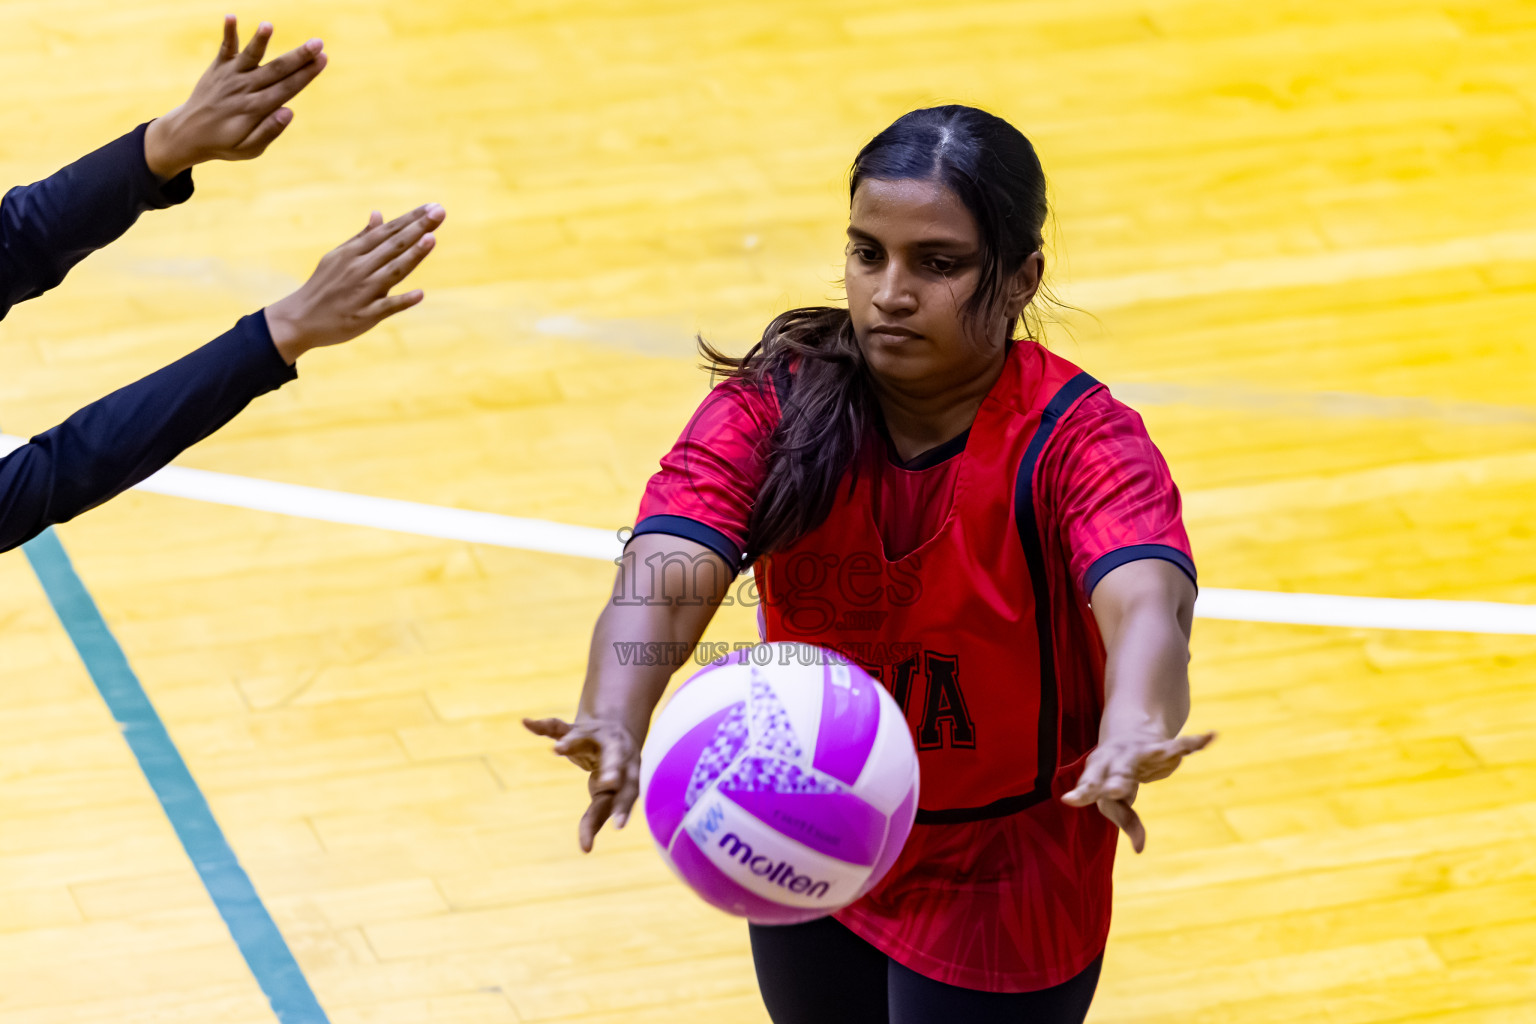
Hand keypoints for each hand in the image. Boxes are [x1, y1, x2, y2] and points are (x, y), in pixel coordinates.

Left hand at [143, 15, 326, 179]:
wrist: (187, 133)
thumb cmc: (225, 143)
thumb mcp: (249, 149)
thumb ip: (268, 131)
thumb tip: (289, 111)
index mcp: (255, 110)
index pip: (287, 88)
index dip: (306, 74)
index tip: (323, 60)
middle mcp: (243, 89)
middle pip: (276, 70)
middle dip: (299, 57)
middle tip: (318, 43)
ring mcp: (229, 76)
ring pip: (250, 56)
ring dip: (260, 40)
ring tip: (268, 25)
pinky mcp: (218, 68)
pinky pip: (224, 49)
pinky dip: (228, 33)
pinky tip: (230, 17)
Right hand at [264, 204, 445, 363]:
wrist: (299, 319)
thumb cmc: (324, 286)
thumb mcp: (338, 256)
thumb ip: (362, 238)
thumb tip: (378, 214)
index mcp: (353, 252)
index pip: (388, 231)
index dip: (411, 219)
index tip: (433, 207)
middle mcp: (359, 268)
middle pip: (393, 246)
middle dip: (418, 228)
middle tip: (439, 212)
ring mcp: (362, 292)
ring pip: (392, 271)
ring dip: (412, 256)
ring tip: (431, 239)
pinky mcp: (364, 315)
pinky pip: (386, 307)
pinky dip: (402, 301)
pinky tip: (420, 294)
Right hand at [523, 716, 641, 852]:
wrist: (617, 729)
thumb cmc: (614, 774)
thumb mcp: (607, 795)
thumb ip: (595, 819)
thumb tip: (585, 849)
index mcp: (628, 772)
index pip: (628, 792)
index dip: (623, 808)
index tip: (618, 827)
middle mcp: (616, 751)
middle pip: (615, 759)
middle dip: (613, 770)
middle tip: (610, 783)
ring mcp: (595, 736)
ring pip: (585, 737)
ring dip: (572, 742)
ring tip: (557, 749)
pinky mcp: (576, 728)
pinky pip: (558, 726)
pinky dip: (542, 726)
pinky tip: (526, 722)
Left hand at [1061, 731, 1214, 852]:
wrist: (1129, 728)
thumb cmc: (1114, 773)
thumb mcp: (1115, 796)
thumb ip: (1125, 820)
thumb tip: (1139, 850)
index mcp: (1099, 771)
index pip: (1090, 784)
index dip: (1082, 792)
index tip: (1069, 799)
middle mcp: (1117, 758)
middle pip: (1116, 771)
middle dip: (1115, 781)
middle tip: (1113, 791)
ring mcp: (1140, 751)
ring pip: (1149, 754)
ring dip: (1159, 756)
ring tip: (1174, 755)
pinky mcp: (1162, 745)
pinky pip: (1180, 745)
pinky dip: (1195, 742)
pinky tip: (1211, 736)